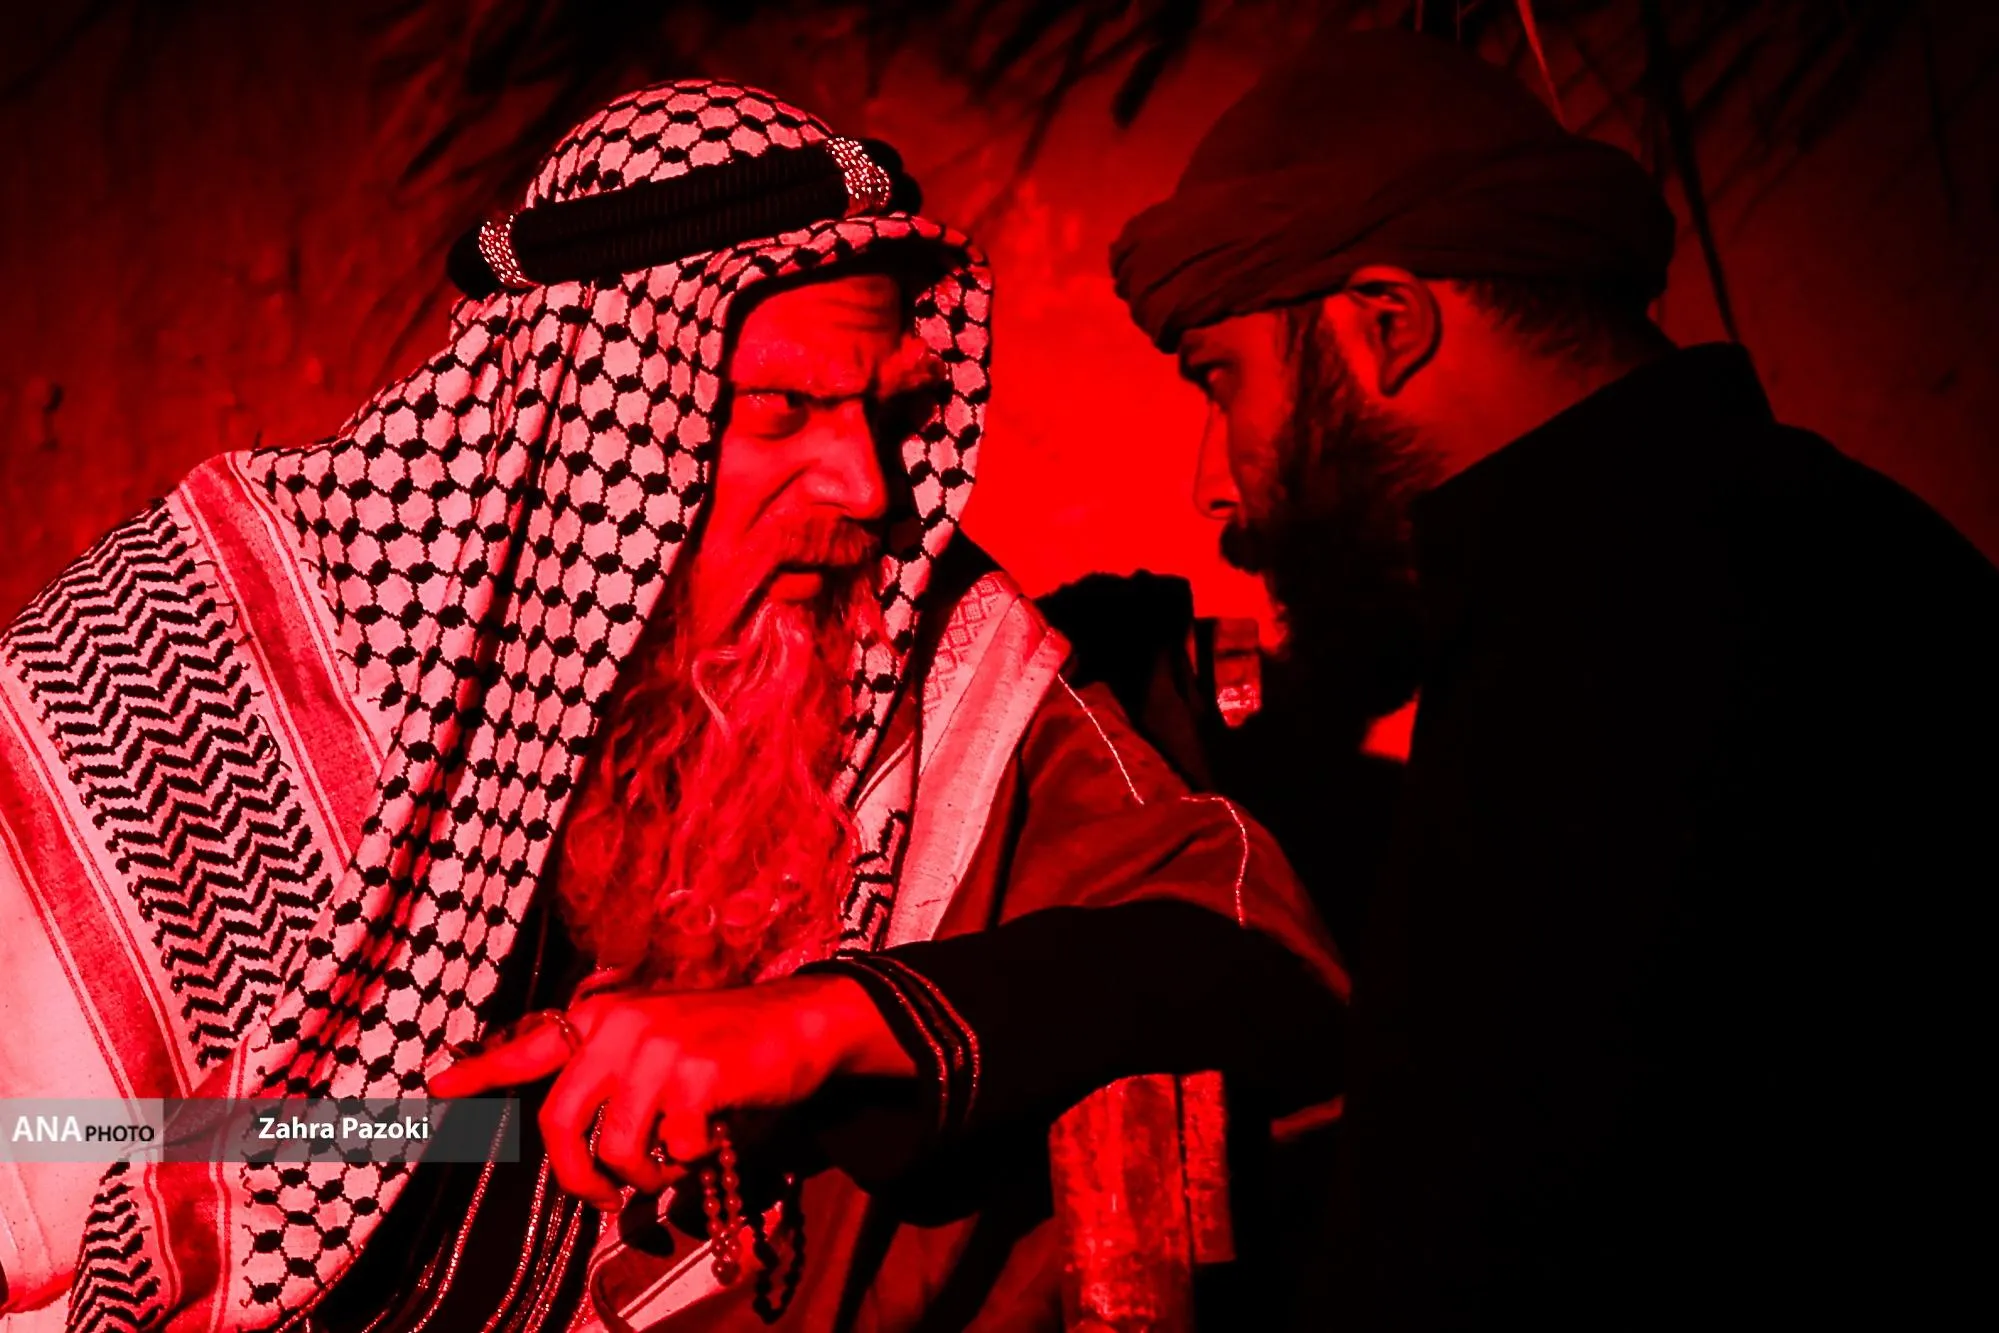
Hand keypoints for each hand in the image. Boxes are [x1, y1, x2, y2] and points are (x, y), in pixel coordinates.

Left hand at [425, 975, 911, 1206]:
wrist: (803, 1022)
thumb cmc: (729, 1043)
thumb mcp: (661, 1042)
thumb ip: (613, 1076)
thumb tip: (578, 1144)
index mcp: (604, 1019)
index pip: (527, 1047)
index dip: (478, 1073)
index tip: (433, 1089)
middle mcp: (619, 1026)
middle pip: (559, 1123)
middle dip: (579, 1177)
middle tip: (607, 1199)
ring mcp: (656, 1047)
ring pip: (616, 1148)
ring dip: (647, 1173)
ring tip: (676, 1159)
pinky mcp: (695, 1074)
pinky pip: (673, 1148)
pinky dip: (694, 1158)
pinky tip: (714, 1133)